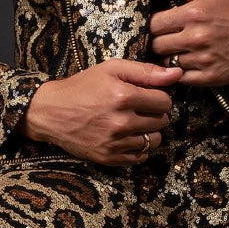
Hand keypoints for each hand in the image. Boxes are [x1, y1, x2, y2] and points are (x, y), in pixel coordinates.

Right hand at [17, 57, 183, 165]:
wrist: (50, 112)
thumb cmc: (83, 86)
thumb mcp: (111, 69)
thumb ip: (146, 71)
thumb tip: (177, 74)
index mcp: (123, 96)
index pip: (165, 101)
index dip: (159, 97)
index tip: (147, 96)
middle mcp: (121, 122)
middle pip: (162, 121)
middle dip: (155, 113)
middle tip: (138, 109)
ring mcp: (115, 143)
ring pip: (154, 141)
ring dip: (149, 131)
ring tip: (133, 123)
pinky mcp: (109, 158)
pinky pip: (141, 157)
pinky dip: (138, 148)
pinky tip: (127, 137)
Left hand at [145, 0, 228, 85]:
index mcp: (192, 14)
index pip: (153, 25)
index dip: (154, 26)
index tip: (163, 26)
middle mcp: (196, 38)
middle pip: (156, 46)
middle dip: (160, 42)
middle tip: (170, 39)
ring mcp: (203, 59)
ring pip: (167, 63)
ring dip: (169, 58)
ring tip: (180, 51)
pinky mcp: (210, 77)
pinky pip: (181, 79)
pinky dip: (181, 73)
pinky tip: (189, 63)